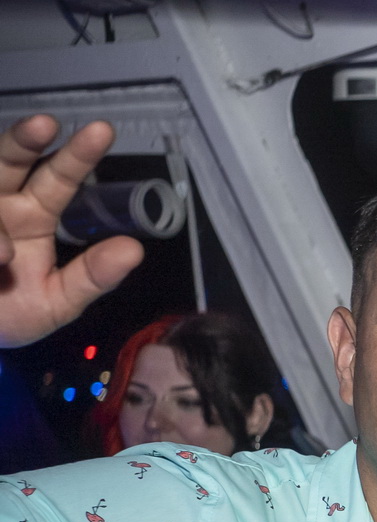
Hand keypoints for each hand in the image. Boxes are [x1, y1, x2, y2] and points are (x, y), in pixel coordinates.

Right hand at [0, 114, 142, 348]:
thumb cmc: (8, 314)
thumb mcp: (54, 303)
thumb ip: (91, 277)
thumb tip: (135, 250)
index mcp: (32, 214)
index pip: (58, 178)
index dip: (78, 155)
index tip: (101, 131)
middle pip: (8, 160)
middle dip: (23, 140)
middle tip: (45, 124)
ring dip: (0, 173)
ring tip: (6, 236)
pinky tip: (0, 253)